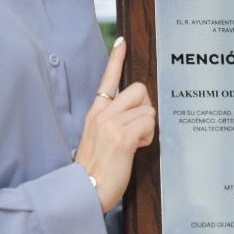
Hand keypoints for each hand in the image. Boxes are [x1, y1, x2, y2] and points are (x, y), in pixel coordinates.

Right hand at [74, 39, 155, 211]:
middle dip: (146, 108)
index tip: (122, 42)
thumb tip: (135, 113)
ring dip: (147, 127)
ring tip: (134, 144)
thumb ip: (113, 121)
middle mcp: (103, 114)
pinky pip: (149, 124)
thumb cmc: (95, 169)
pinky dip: (148, 137)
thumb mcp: (99, 138)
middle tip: (138, 128)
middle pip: (139, 90)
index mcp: (96, 112)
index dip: (116, 59)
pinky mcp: (122, 137)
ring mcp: (112, 124)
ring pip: (148, 109)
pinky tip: (136, 148)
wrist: (85, 191)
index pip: (107, 80)